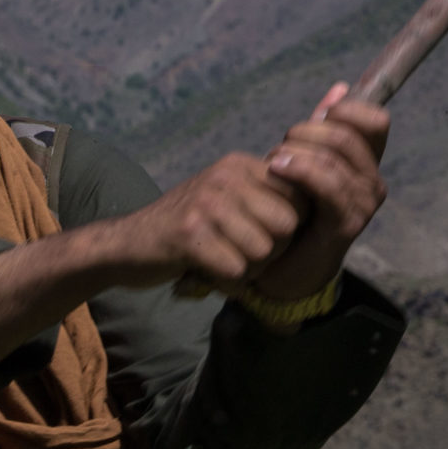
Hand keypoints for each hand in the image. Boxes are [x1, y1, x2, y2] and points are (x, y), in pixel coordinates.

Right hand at [115, 151, 308, 286]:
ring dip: (247, 270)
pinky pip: (235, 270)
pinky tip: (207, 273)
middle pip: (287, 226)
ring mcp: (206, 202)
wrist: (128, 244)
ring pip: (263, 251)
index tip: (259, 236)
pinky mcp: (189, 234)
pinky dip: (226, 283)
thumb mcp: (227, 198)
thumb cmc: (187, 229)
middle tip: (240, 256)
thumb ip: (266, 196)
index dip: (287, 228)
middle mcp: (226, 176)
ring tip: (221, 263)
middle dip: (271, 252)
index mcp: (240, 164)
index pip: (299, 197)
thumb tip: (319, 195)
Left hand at [248, 83, 390, 315]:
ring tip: (273, 163)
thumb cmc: (293, 214)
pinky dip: (300, 170)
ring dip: (297, 152)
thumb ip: (321, 129)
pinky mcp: (347, 224)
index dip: (346, 110)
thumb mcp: (305, 162)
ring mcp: (363, 205)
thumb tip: (340, 88)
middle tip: (280, 148)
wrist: (284, 269)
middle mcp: (372, 183)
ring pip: (335, 157)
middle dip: (307, 133)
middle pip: (349, 135)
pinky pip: (329, 184)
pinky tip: (276, 169)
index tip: (314, 120)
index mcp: (366, 164)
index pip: (375, 120)